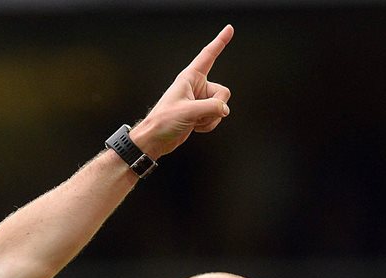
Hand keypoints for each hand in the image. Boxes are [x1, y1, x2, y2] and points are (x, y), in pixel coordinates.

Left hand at [128, 25, 233, 159]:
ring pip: (220, 107)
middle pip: (222, 92)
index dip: (220, 42)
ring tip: (194, 122)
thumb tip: (225, 109)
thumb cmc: (163, 121)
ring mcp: (199, 100)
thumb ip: (211, 108)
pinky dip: (208, 124)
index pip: (208, 55)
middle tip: (199, 115)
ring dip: (211, 119)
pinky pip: (215, 117)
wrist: (155, 139)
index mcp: (189, 77)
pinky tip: (195, 127)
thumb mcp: (188, 112)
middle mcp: (196, 86)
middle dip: (216, 107)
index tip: (229, 29)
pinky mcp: (200, 113)